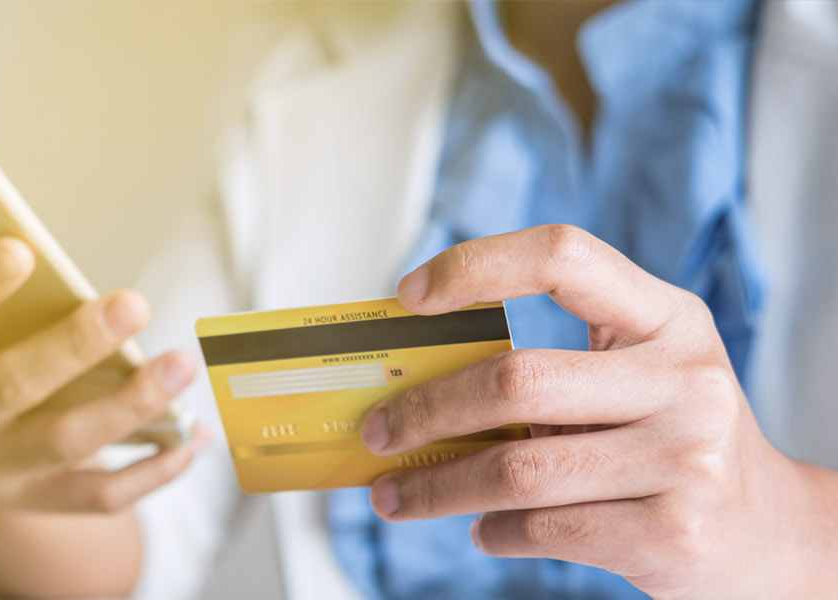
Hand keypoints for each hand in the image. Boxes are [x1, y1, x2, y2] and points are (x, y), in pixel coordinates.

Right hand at [0, 230, 208, 513]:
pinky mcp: (36, 498)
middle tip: (131, 302)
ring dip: (129, 406)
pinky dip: (154, 470)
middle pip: (8, 390)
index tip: (18, 248)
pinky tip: (193, 433)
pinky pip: (100, 496)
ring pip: (65, 443)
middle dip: (72, 347)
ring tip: (179, 364)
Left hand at [360, 224, 837, 597]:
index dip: (476, 266)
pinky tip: (482, 528)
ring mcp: (685, 459)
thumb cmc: (672, 442)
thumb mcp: (638, 379)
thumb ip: (553, 367)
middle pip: (516, 379)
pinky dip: (493, 531)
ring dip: (436, 486)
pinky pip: (542, 527)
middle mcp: (684, 379)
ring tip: (395, 496)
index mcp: (669, 318)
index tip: (409, 298)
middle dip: (424, 408)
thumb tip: (414, 381)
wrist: (770, 535)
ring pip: (516, 469)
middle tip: (376, 431)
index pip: (563, 257)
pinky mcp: (671, 533)